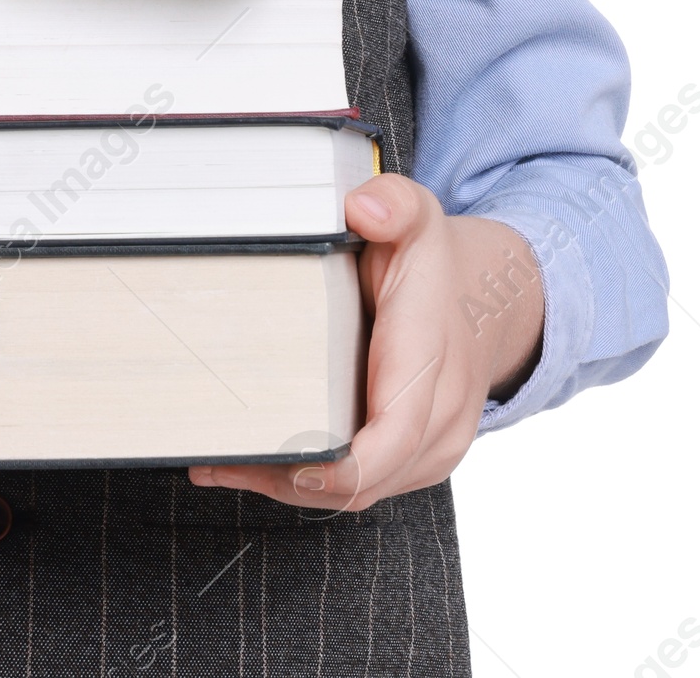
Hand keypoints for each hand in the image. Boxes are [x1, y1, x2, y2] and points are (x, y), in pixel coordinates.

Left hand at [189, 172, 543, 511]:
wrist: (486, 300)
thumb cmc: (436, 264)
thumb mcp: (420, 217)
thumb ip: (395, 204)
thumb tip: (362, 207)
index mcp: (431, 362)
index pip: (393, 435)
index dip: (338, 464)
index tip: (277, 460)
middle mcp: (441, 418)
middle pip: (364, 480)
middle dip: (287, 479)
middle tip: (213, 455)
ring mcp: (432, 448)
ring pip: (357, 493)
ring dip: (289, 486)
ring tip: (218, 461)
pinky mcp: (414, 459)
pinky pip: (362, 486)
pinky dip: (309, 482)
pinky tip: (255, 463)